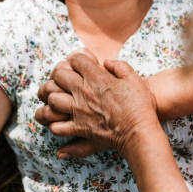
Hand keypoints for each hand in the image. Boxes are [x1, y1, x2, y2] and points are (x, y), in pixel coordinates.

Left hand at [35, 51, 159, 156]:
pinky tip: (63, 121)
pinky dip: (56, 124)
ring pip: (53, 99)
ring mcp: (79, 110)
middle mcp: (84, 92)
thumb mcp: (133, 78)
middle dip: (60, 75)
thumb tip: (106, 62)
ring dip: (55, 98)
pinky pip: (57, 126)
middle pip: (59, 75)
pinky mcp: (79, 128)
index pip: (75, 59)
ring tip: (61, 100)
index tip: (80, 66)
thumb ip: (119, 66)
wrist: (139, 131)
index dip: (76, 60)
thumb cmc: (140, 104)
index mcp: (97, 77)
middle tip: (66, 80)